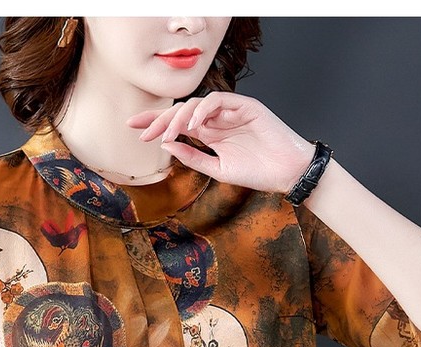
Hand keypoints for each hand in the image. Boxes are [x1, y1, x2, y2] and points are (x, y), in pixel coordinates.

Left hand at [126, 91, 316, 193]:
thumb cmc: (257, 172)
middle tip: (139, 128)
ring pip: (196, 104)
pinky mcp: (245, 105)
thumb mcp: (218, 170)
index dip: (156, 124)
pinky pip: (218, 100)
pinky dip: (202, 109)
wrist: (285, 172)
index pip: (178, 124)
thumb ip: (193, 157)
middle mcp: (216, 119)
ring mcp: (230, 111)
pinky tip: (192, 123)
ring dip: (178, 117)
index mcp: (209, 133)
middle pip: (181, 111)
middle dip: (158, 118)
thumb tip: (166, 146)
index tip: (134, 130)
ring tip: (166, 133)